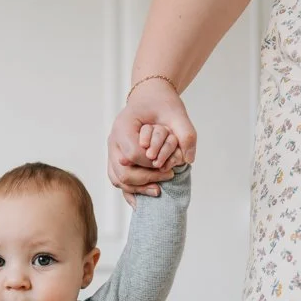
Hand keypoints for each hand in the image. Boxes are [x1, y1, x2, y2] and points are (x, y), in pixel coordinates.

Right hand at [108, 78, 196, 206]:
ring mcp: (112, 152)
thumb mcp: (176, 112)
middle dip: (146, 178)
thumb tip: (188, 159)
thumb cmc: (161, 104)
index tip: (168, 166)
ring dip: (138, 188)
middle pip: (123, 170)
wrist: (149, 98)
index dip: (151, 164)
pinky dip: (130, 192)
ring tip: (158, 191)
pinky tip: (142, 202)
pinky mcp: (115, 161)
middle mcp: (113, 140)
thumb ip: (185, 133)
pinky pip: (117, 180)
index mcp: (123, 126)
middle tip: (168, 177)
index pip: (134, 154)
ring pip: (118, 179)